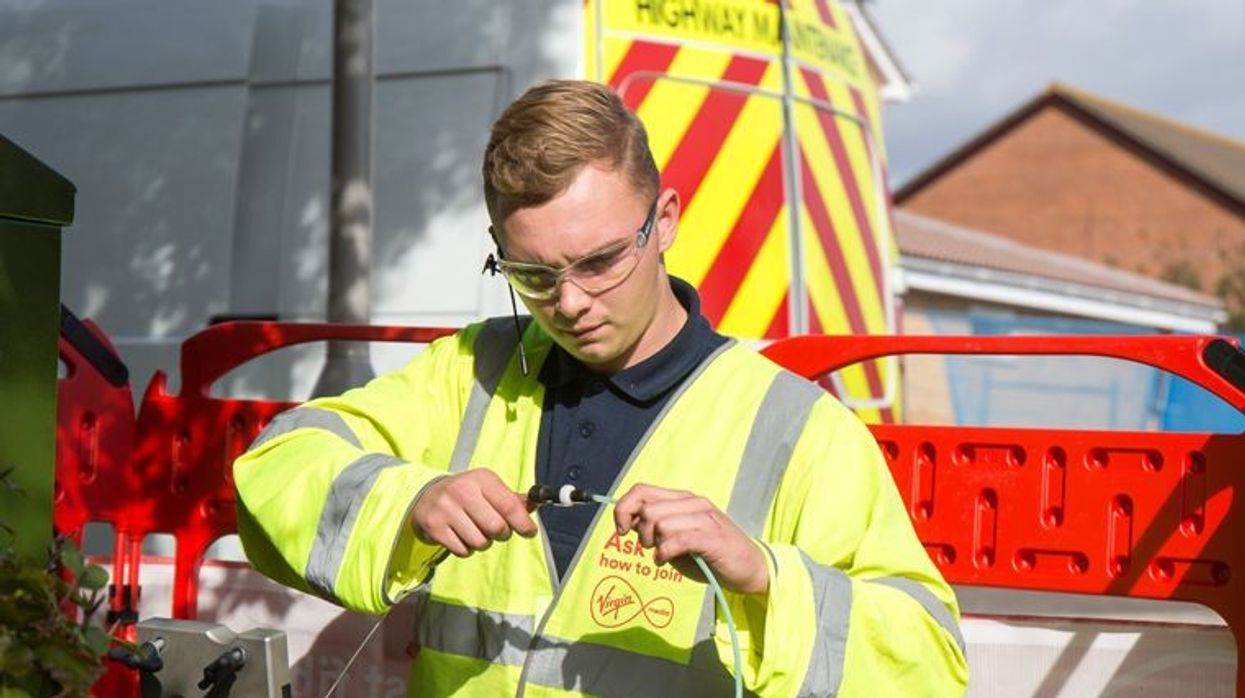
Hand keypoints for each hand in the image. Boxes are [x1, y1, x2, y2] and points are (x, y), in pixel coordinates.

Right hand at [410, 469, 536, 556]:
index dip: (523, 523)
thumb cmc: (465, 493)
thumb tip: (535, 505)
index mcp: (481, 479)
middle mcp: (462, 490)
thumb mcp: (488, 488)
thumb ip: (511, 499)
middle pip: (497, 528)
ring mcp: (446, 509)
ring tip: (475, 530)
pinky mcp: (434, 526)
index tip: (529, 532)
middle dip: (502, 534)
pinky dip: (466, 549)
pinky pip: (463, 550)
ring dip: (483, 543)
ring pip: (480, 542)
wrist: (425, 495)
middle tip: (496, 530)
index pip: (510, 505)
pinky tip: (460, 535)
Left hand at [613, 484, 768, 595]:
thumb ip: (654, 529)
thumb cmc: (710, 556)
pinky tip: (665, 561)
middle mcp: (693, 502)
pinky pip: (677, 539)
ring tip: (661, 556)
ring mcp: (705, 518)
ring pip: (660, 523)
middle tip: (649, 548)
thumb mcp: (677, 540)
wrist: (750, 569)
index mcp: (683, 499)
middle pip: (648, 508)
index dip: (624, 508)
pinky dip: (664, 553)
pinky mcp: (712, 537)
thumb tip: (626, 523)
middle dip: (640, 532)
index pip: (642, 490)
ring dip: (653, 544)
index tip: (621, 529)